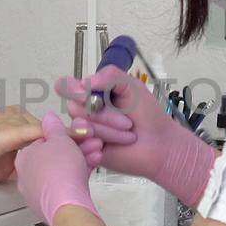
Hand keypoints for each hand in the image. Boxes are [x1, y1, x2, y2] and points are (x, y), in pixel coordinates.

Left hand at [13, 113, 97, 224]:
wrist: (67, 205)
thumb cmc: (60, 173)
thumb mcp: (60, 139)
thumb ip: (54, 127)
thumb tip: (48, 118)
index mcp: (24, 157)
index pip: (44, 140)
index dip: (64, 135)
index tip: (78, 133)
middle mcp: (28, 174)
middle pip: (55, 155)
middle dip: (76, 146)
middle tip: (92, 142)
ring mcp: (39, 191)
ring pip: (62, 170)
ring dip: (81, 158)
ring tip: (96, 152)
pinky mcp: (51, 203)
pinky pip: (65, 184)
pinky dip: (78, 174)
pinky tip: (92, 166)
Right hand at [56, 65, 217, 207]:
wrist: (159, 145)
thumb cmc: (148, 115)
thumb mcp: (132, 85)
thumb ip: (109, 75)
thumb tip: (84, 83)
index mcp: (93, 93)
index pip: (66, 86)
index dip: (71, 89)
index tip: (86, 94)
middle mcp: (85, 112)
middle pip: (73, 106)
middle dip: (103, 114)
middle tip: (127, 121)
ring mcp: (85, 132)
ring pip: (79, 125)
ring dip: (108, 130)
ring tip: (127, 135)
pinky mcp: (86, 150)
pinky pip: (80, 143)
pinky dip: (99, 142)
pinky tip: (111, 146)